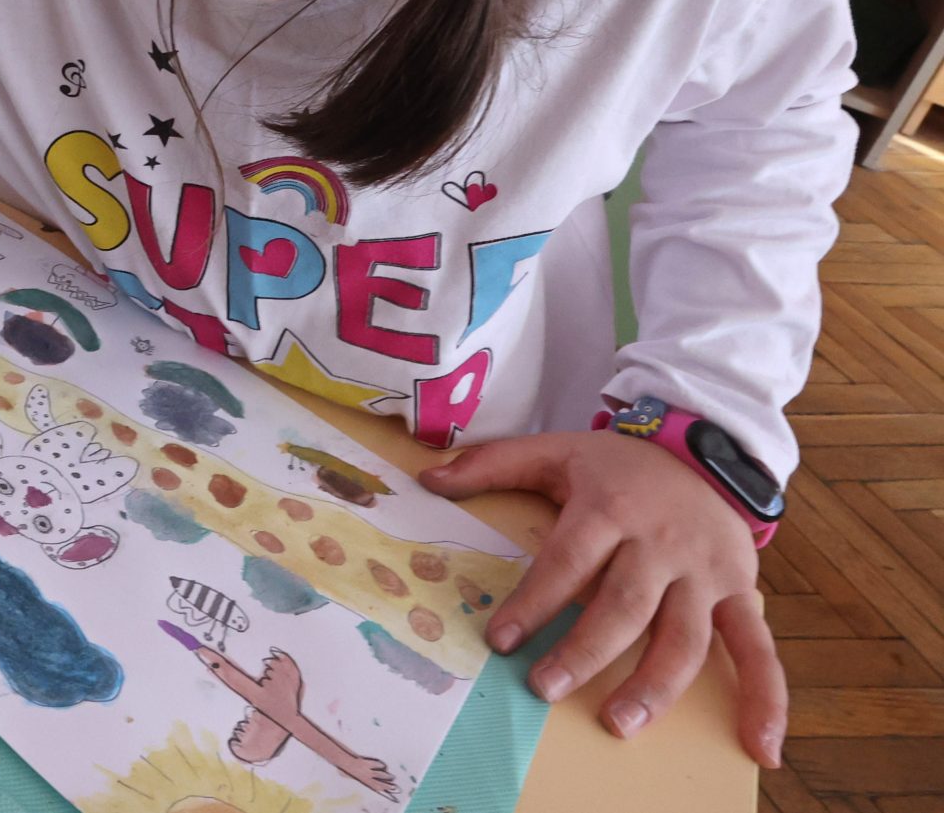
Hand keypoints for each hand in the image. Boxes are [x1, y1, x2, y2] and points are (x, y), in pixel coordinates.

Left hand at [420, 429, 783, 766]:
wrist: (702, 448)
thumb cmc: (617, 464)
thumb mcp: (553, 449)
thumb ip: (490, 463)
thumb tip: (426, 476)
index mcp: (611, 508)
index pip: (569, 561)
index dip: (535, 601)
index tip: (501, 640)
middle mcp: (662, 543)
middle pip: (624, 605)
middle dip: (583, 651)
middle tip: (544, 688)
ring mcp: (706, 573)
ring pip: (685, 636)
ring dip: (655, 685)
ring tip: (618, 722)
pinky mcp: (743, 592)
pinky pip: (759, 648)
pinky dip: (766, 698)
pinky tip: (760, 745)